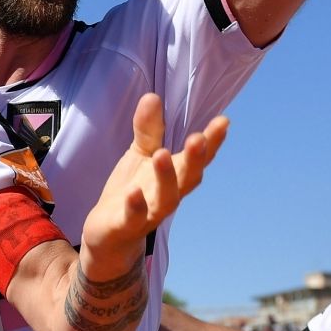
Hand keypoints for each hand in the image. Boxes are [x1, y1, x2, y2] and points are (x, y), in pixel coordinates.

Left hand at [80, 95, 226, 278]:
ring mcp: (149, 213)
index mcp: (174, 175)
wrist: (107, 234)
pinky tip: (134, 192)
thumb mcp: (140, 155)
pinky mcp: (126, 226)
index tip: (223, 121)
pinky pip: (134, 218)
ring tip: (162, 154)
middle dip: (195, 159)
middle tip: (198, 138)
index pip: (197, 158)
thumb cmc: (132, 191)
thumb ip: (148, 129)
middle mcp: (168, 194)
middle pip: (188, 179)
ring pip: (166, 199)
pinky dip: (136, 206)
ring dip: (167, 178)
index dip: (212, 142)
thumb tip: (153, 96)